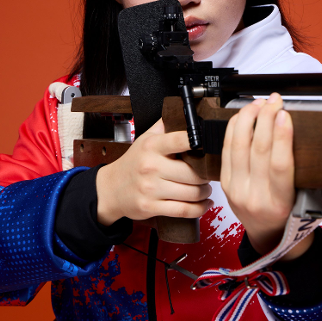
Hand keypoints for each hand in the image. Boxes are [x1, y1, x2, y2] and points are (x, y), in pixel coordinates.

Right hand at [96, 118, 213, 225]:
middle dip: (207, 175)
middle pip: (193, 172)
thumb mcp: (146, 139)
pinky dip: (200, 208)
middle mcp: (151, 166)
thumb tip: (185, 110)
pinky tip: (204, 203)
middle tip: (210, 174)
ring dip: (205, 192)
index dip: (200, 141)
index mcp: (152, 146)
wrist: (110, 189)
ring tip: (206, 188)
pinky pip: (184, 210)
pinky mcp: (151, 207)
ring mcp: (151, 188)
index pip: (181, 140)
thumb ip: (166, 125)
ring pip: (191, 192)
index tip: (211, 144)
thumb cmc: (133, 163)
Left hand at [221, 93, 311, 260]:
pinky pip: (227, 149)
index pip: (279, 166)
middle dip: (266, 119)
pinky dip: (235, 128)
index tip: (285, 115)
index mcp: (280, 204)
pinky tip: (245, 115)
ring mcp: (236, 190)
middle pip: (258, 150)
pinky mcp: (225, 183)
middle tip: (275, 100)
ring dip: (249, 119)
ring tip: (260, 103)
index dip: (282, 138)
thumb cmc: (293, 216)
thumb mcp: (309, 201)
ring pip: (238, 146)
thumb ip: (313, 175)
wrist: (269, 236)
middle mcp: (255, 198)